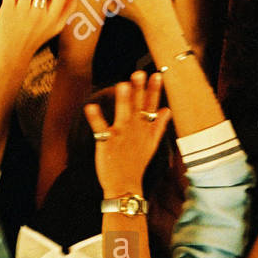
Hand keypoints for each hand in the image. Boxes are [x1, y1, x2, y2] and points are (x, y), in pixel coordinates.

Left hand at [85, 70, 171, 197]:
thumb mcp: (152, 143)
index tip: (157, 74)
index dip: (154, 90)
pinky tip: (90, 106)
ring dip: (123, 100)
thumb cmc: (136, 162)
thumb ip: (159, 125)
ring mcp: (121, 136)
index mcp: (144, 128)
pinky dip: (95, 118)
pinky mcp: (106, 143)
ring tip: (122, 85)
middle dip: (139, 90)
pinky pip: (100, 129)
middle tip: (139, 73)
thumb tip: (168, 110)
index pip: (151, 105)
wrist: (125, 185)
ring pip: (123, 115)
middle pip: (138, 106)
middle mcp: (134, 129)